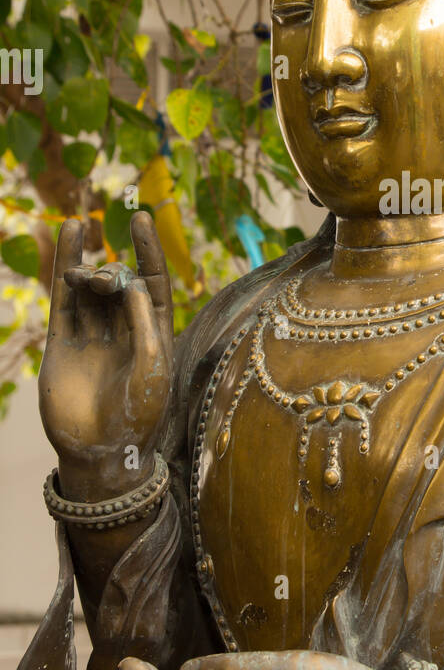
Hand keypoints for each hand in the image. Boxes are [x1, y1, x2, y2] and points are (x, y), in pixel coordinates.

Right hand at [38, 212, 172, 497]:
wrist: (102, 452)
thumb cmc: (139, 413)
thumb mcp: (152, 364)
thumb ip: (143, 321)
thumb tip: (131, 282)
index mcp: (155, 333)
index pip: (153, 282)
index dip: (148, 250)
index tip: (140, 217)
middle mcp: (124, 330)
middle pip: (119, 284)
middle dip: (113, 274)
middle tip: (106, 280)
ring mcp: (92, 335)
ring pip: (90, 289)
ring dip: (88, 268)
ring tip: (85, 259)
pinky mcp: (63, 343)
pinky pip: (64, 300)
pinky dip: (65, 269)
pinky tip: (69, 236)